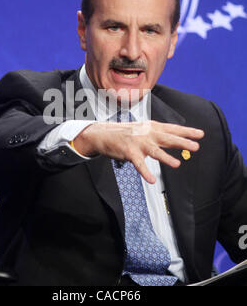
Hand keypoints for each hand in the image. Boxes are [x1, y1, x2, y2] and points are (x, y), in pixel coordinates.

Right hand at [73, 121, 204, 183]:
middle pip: (167, 138)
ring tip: (177, 164)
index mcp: (152, 127)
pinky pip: (139, 164)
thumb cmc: (127, 133)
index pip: (172, 128)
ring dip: (166, 158)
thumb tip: (177, 139)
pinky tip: (151, 179)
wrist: (105, 134)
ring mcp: (138, 143)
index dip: (187, 131)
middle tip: (196, 146)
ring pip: (155, 151)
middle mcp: (147, 134)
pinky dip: (145, 172)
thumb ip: (159, 135)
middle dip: (182, 142)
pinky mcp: (129, 152)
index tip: (200, 134)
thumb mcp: (144, 129)